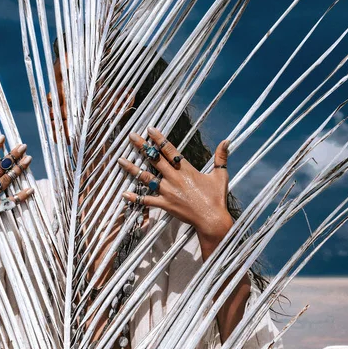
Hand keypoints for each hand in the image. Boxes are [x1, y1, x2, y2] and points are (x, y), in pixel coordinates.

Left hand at [118, 128, 232, 242]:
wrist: (212, 220)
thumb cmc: (217, 198)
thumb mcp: (220, 175)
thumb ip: (221, 157)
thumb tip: (227, 140)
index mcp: (186, 169)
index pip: (169, 150)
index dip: (159, 138)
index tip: (149, 129)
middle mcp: (174, 178)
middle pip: (154, 159)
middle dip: (142, 146)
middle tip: (131, 136)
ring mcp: (167, 191)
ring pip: (146, 177)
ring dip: (132, 168)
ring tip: (120, 160)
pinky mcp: (164, 204)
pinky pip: (146, 201)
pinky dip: (135, 198)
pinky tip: (124, 194)